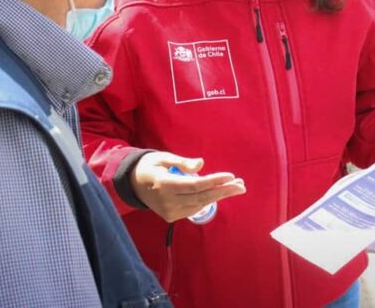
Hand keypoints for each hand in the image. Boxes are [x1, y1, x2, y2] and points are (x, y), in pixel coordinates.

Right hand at [130, 152, 245, 222]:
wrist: (132, 184)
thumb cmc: (150, 165)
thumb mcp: (163, 157)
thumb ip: (182, 162)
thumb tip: (201, 164)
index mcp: (163, 184)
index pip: (194, 185)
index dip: (214, 181)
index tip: (231, 176)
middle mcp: (167, 201)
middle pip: (201, 197)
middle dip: (223, 191)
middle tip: (242, 185)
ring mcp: (169, 212)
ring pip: (200, 204)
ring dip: (219, 196)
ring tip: (237, 187)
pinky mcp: (171, 217)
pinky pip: (194, 208)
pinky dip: (208, 200)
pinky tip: (220, 192)